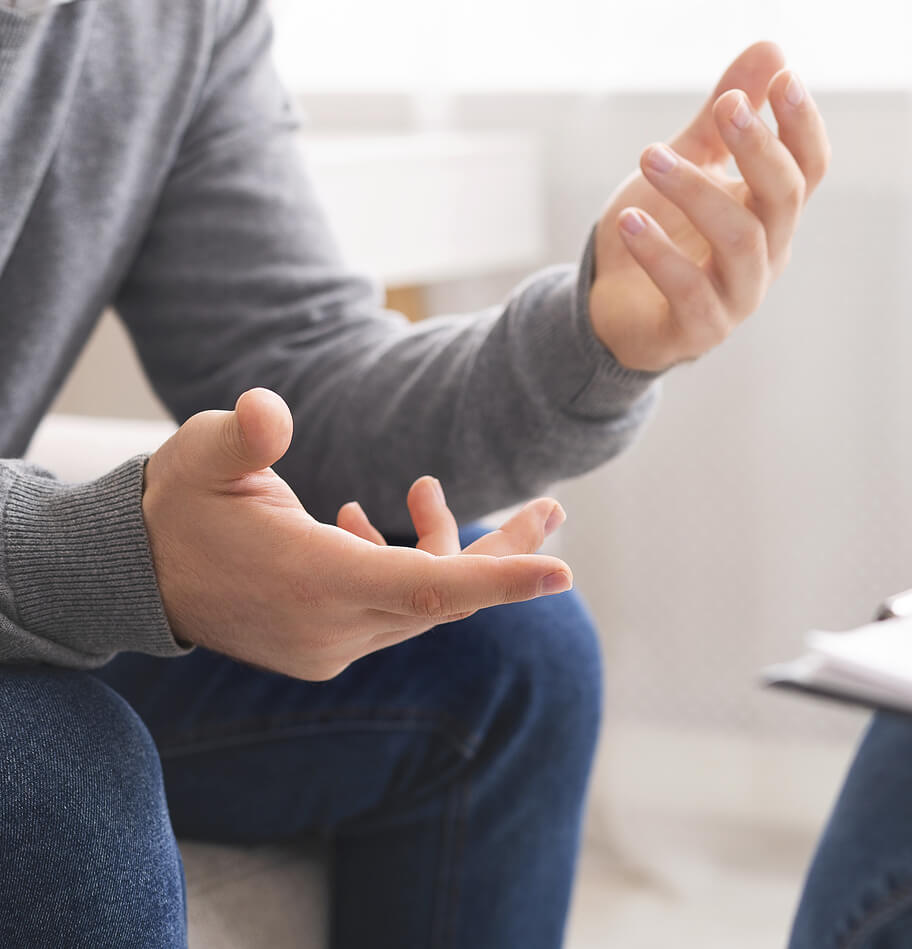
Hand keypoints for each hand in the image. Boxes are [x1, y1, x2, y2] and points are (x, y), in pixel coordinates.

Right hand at [142, 388, 571, 680]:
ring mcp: (330, 645)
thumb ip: (240, 436)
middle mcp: (331, 626)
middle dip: (503, 553)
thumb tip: (267, 412)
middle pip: (446, 596)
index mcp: (313, 581)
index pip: (428, 586)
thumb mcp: (200, 455)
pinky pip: (392, 609)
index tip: (562, 572)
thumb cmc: (175, 504)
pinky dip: (404, 567)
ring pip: (423, 603)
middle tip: (553, 508)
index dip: (499, 578)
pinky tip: (370, 521)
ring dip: (449, 552)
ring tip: (430, 492)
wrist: (131, 578)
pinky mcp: (326, 648)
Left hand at [588, 41, 830, 371]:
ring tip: (650, 157)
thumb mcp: (689, 162)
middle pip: (784, 199)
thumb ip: (723, 116)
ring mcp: (737, 295)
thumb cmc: (663, 232)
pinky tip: (630, 221)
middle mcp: (766, 253)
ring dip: (696, 192)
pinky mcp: (699, 328)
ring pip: (739, 241)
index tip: (783, 78)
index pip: (807, 168)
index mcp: (771, 212)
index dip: (802, 126)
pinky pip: (689, 291)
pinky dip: (659, 254)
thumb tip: (772, 50)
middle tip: (726, 106)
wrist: (613, 306)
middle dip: (758, 148)